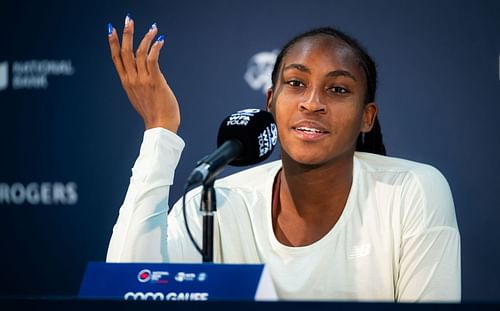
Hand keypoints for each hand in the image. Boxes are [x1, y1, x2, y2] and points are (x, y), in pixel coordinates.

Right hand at [107, 15, 179, 132]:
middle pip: (125, 52)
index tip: (111, 29)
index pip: (116, 59)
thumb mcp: (140, 97)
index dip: (112, 43)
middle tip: (128, 19)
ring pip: (139, 52)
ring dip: (145, 37)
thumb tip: (144, 76)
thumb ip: (139, 85)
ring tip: (152, 27)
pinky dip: (156, 47)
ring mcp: (142, 80)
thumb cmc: (155, 113)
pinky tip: (160, 40)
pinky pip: (153, 59)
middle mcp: (132, 80)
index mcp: (127, 83)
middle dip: (126, 33)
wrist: (161, 126)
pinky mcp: (155, 81)